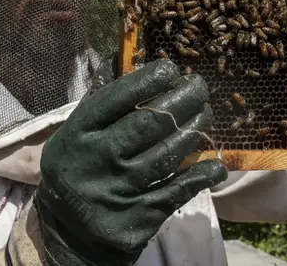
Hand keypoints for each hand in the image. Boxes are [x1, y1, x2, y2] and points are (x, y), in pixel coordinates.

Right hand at [34, 59, 227, 265]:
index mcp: (79, 132)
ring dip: (196, 129)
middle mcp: (98, 159)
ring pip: (169, 152)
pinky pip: (180, 189)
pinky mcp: (139, 216)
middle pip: (151, 122)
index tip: (172, 70)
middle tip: (199, 88)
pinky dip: (202, 174)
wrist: (71, 231)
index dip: (149, 79)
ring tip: (205, 115)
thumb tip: (120, 55)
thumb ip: (100, 95)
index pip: (117, 97)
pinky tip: (215, 164)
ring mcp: (119, 189)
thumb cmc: (81, 164)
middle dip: (184, 98)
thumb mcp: (77, 130)